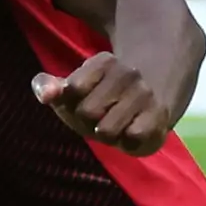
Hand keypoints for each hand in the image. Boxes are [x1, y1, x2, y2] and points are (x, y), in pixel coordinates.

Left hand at [32, 51, 176, 154]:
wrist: (154, 101)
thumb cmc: (102, 98)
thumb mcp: (72, 90)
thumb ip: (49, 87)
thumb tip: (46, 96)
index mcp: (103, 62)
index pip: (72, 89)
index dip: (73, 104)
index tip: (84, 101)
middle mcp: (127, 74)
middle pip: (87, 113)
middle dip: (89, 123)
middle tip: (102, 118)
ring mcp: (145, 94)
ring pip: (106, 130)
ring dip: (108, 136)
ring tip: (117, 126)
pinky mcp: (160, 116)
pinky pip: (131, 139)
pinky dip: (128, 143)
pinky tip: (133, 132)